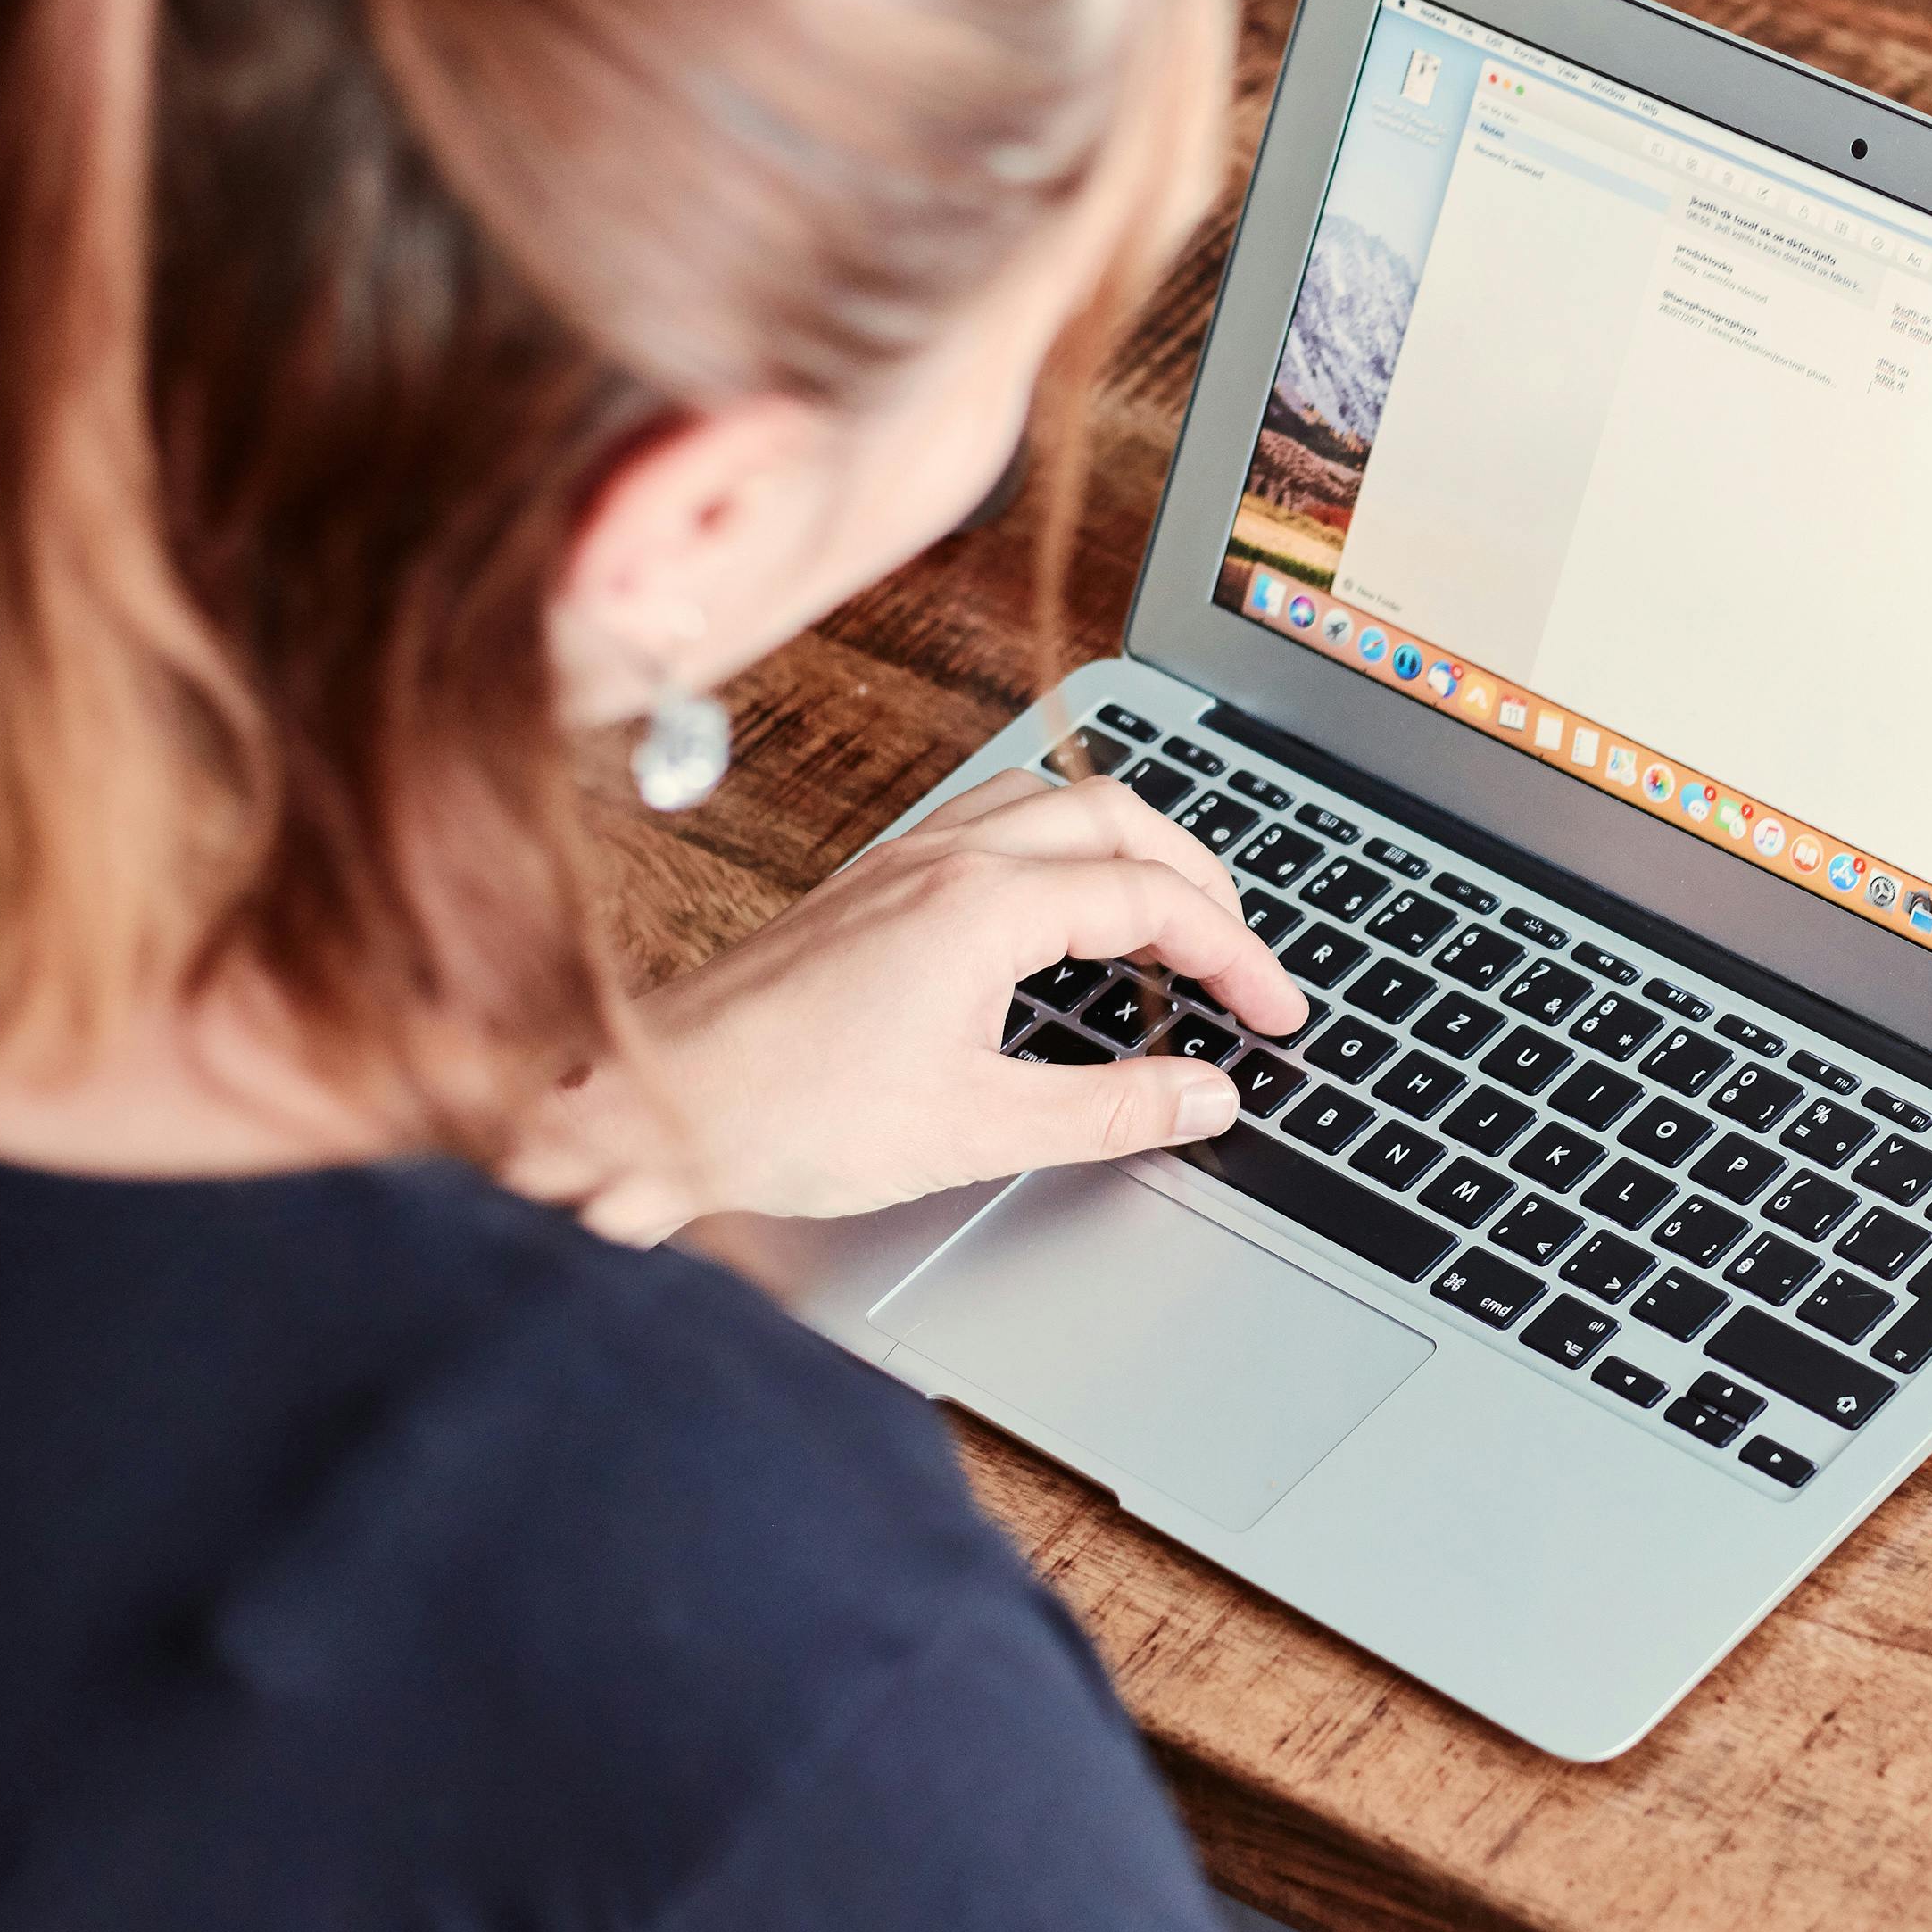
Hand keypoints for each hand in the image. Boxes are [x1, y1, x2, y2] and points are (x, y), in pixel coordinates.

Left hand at [590, 767, 1310, 1232]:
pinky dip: (1061, 849)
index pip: (1156, 901)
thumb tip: (1205, 1094)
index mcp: (986, 905)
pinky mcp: (871, 885)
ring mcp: (903, 862)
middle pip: (1120, 818)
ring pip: (1055, 801)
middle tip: (1243, 958)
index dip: (1238, 957)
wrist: (654, 1102)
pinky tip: (1062, 909)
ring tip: (1172, 916)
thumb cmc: (788, 1112)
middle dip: (1203, 880)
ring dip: (1131, 845)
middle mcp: (947, 860)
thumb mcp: (980, 1129)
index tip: (1277, 1014)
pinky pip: (994, 822)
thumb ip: (1112, 1108)